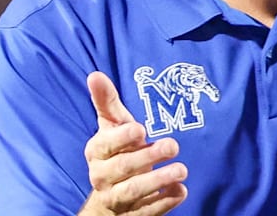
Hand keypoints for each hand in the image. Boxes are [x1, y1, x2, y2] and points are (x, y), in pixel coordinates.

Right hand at [78, 72, 187, 215]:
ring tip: (182, 170)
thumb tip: (95, 74)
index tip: (141, 129)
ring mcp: (117, 198)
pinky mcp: (133, 214)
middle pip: (122, 168)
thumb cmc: (115, 150)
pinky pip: (148, 211)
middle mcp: (102, 176)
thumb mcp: (112, 126)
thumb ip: (107, 102)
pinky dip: (164, 202)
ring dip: (158, 180)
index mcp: (96, 152)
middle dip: (147, 157)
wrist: (110, 196)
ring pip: (134, 191)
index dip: (122, 138)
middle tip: (173, 145)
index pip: (105, 145)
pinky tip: (180, 190)